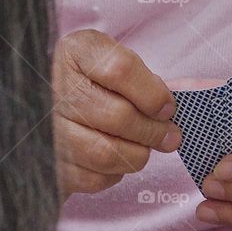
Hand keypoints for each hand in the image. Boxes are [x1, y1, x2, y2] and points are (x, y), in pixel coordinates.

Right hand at [53, 30, 180, 197]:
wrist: (48, 106)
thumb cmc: (94, 83)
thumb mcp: (115, 62)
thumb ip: (147, 80)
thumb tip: (183, 100)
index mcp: (76, 52)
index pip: (121, 70)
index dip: (153, 94)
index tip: (167, 108)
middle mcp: (54, 87)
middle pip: (119, 116)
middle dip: (153, 131)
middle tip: (169, 137)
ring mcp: (47, 128)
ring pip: (108, 153)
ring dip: (137, 154)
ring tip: (143, 147)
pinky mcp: (49, 164)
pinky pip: (94, 178)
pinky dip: (114, 173)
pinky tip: (115, 159)